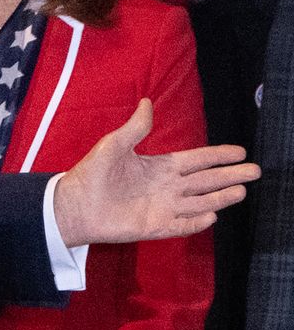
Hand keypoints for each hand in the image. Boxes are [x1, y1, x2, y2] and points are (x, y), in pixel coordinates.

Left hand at [54, 99, 257, 245]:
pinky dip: (196, 222)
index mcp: (160, 167)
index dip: (218, 155)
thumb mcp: (113, 145)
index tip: (240, 151)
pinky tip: (212, 216)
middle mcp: (167, 187)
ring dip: (220, 197)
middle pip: (206, 181)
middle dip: (230, 176)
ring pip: (200, 202)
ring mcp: (163, 208)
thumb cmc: (92, 174)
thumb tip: (146, 102)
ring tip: (242, 191)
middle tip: (255, 171)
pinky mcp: (155, 227)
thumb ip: (134, 128)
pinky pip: (182, 225)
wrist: (74, 205)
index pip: (197, 160)